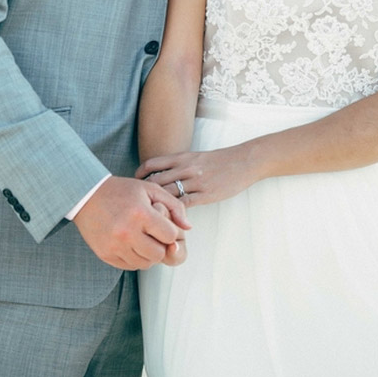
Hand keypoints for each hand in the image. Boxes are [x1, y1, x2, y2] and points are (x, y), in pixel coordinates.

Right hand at [73, 176, 189, 269]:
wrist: (87, 195)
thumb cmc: (122, 190)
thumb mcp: (150, 189)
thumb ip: (174, 206)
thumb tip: (188, 228)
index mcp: (141, 214)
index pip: (170, 236)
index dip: (170, 231)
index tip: (163, 224)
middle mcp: (127, 232)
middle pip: (159, 254)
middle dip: (161, 245)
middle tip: (153, 234)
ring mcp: (115, 246)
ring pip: (145, 264)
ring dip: (148, 254)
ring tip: (142, 238)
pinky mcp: (105, 254)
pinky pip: (129, 266)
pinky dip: (134, 258)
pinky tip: (131, 243)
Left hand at [137, 145, 253, 206]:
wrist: (243, 161)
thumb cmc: (220, 160)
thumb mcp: (197, 157)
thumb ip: (180, 164)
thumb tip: (163, 174)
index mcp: (182, 157)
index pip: (153, 164)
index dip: (140, 174)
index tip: (134, 184)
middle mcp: (186, 168)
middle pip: (157, 181)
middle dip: (145, 194)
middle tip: (137, 206)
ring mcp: (196, 181)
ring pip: (169, 194)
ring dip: (158, 206)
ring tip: (149, 217)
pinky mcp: (206, 194)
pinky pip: (185, 205)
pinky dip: (175, 214)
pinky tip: (170, 220)